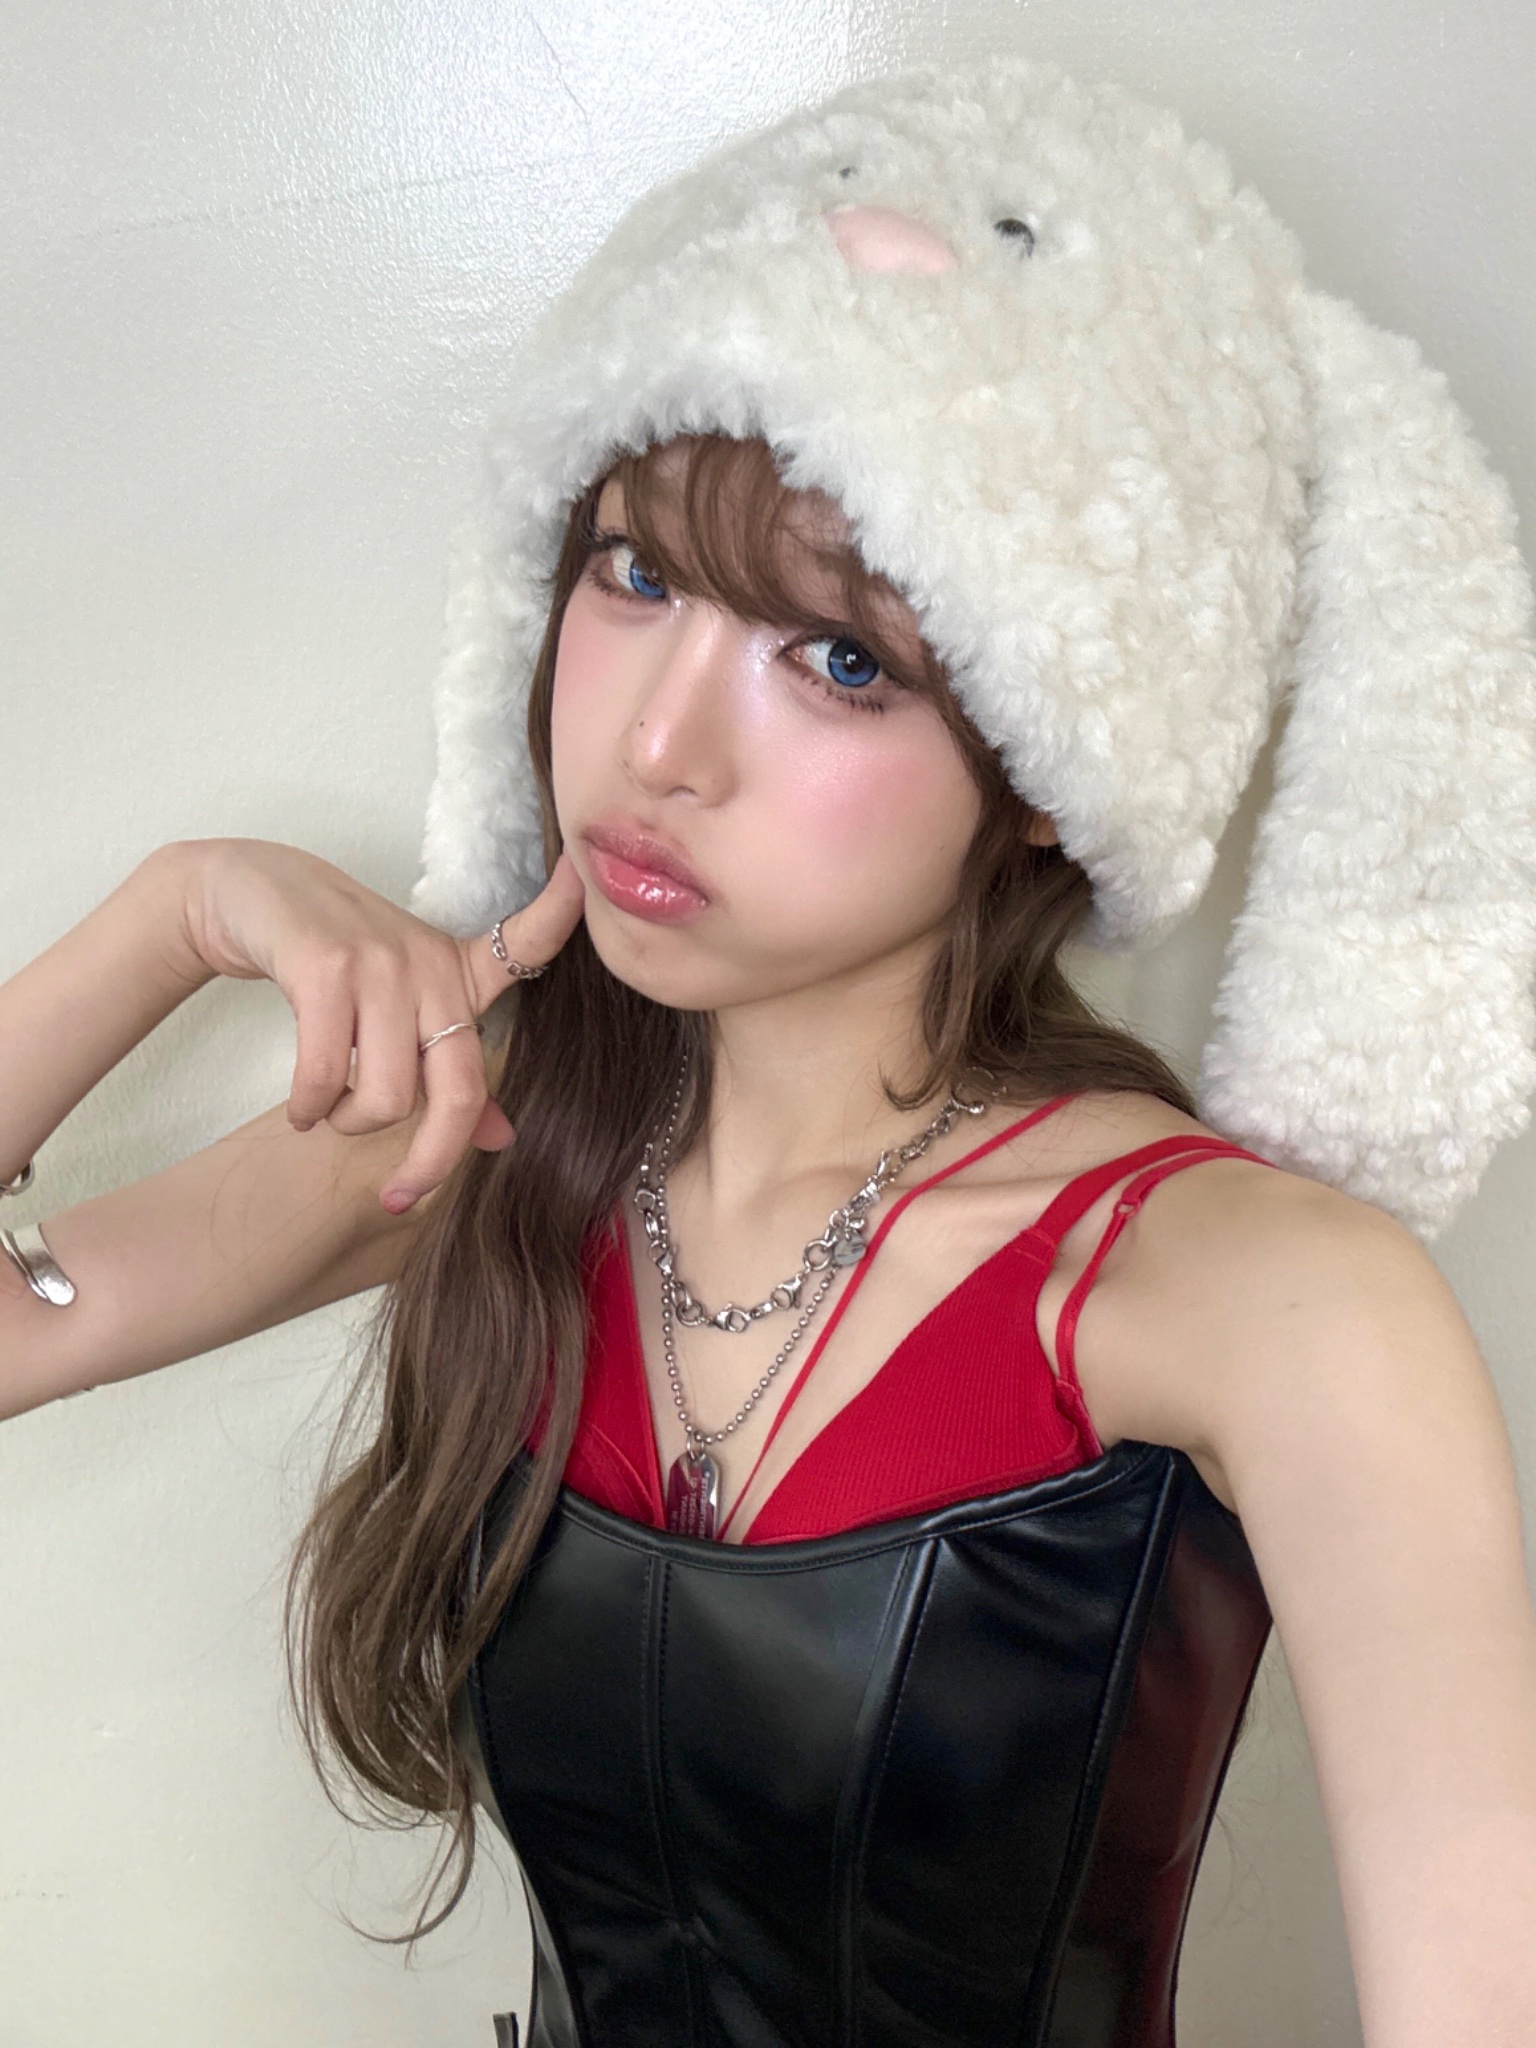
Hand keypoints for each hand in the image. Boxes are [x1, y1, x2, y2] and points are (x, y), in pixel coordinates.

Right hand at [175, 838, 585, 1209]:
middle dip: (429, 1164)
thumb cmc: (331, 960)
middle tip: (398, 1194)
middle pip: (457, 1092)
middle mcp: (430, 964)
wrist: (247, 893)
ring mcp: (380, 964)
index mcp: (456, 970)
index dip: (559, 913)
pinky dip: (307, 1108)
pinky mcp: (326, 967)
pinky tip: (300, 1108)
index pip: (525, 944)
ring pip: (386, 1096)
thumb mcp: (400, 1008)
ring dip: (348, 1124)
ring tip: (327, 1110)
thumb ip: (450, 1071)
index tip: (579, 877)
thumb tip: (502, 1139)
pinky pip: (324, 1075)